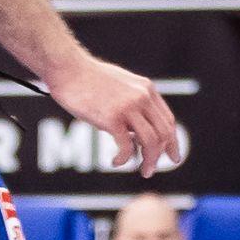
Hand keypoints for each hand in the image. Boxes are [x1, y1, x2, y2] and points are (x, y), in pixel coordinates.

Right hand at [44, 53, 179, 175]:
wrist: (67, 68)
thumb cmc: (88, 78)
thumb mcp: (120, 85)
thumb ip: (133, 104)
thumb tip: (136, 130)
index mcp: (147, 89)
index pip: (168, 120)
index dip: (172, 141)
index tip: (171, 156)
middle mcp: (142, 97)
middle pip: (164, 133)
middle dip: (162, 155)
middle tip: (151, 170)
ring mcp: (128, 107)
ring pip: (151, 141)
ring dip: (149, 161)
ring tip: (143, 171)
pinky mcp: (111, 117)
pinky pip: (126, 146)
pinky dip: (124, 159)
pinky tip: (116, 162)